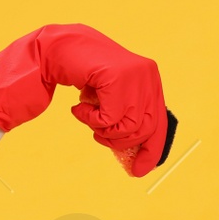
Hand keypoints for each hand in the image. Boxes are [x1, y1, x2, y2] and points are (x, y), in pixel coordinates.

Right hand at [0, 24, 175, 177]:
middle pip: (144, 130)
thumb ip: (126, 114)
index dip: (151, 149)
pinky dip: (89, 119)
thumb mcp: (111, 96)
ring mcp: (136, 75)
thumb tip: (135, 150)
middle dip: (118, 141)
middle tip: (98, 134)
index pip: (159, 122)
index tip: (139, 171)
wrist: (59, 48)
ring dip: (101, 129)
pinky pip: (109, 118)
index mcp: (150, 80)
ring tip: (87, 115)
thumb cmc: (84, 74)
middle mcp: (148, 75)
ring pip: (127, 127)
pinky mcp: (118, 78)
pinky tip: (78, 106)